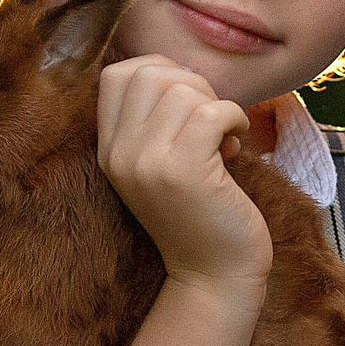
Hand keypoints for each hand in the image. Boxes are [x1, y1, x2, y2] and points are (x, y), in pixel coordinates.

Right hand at [97, 56, 269, 287]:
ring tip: (222, 136)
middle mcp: (120, 154)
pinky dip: (234, 118)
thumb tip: (182, 71)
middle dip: (192, 84)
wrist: (214, 274)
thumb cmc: (200, 212)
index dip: (158, 71)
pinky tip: (235, 144)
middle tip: (210, 118)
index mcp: (109, 150)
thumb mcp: (163, 162)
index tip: (186, 101)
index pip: (117, 75)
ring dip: (216, 104)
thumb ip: (159, 119)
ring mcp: (148, 163)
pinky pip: (213, 111)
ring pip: (183, 90)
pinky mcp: (184, 172)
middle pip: (150, 73)